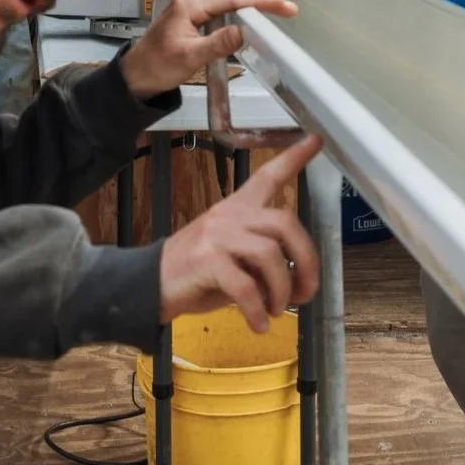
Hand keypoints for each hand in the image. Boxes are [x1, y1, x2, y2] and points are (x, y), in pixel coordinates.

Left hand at [119, 0, 298, 98]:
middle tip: (286, 9)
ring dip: (251, 2)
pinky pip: (221, 5)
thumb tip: (244, 31)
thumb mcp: (189, 58)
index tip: (283, 5)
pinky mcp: (192, 13)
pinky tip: (251, 16)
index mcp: (189, 4)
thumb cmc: (158, 67)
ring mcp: (191, 4)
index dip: (260, 0)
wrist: (135, 74)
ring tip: (275, 10)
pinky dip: (239, 8)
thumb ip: (217, 44)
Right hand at [159, 135, 324, 329]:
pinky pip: (247, 287)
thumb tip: (298, 280)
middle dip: (306, 261)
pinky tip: (259, 324)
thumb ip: (264, 258)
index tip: (315, 141)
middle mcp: (230, 214)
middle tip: (307, 291)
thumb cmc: (196, 274)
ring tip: (277, 310)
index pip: (268, 176)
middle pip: (286, 223)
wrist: (148, 285)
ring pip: (271, 256)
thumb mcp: (234, 258)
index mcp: (238, 208)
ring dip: (282, 290)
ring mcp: (218, 235)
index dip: (293, 158)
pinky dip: (258, 311)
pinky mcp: (207, 260)